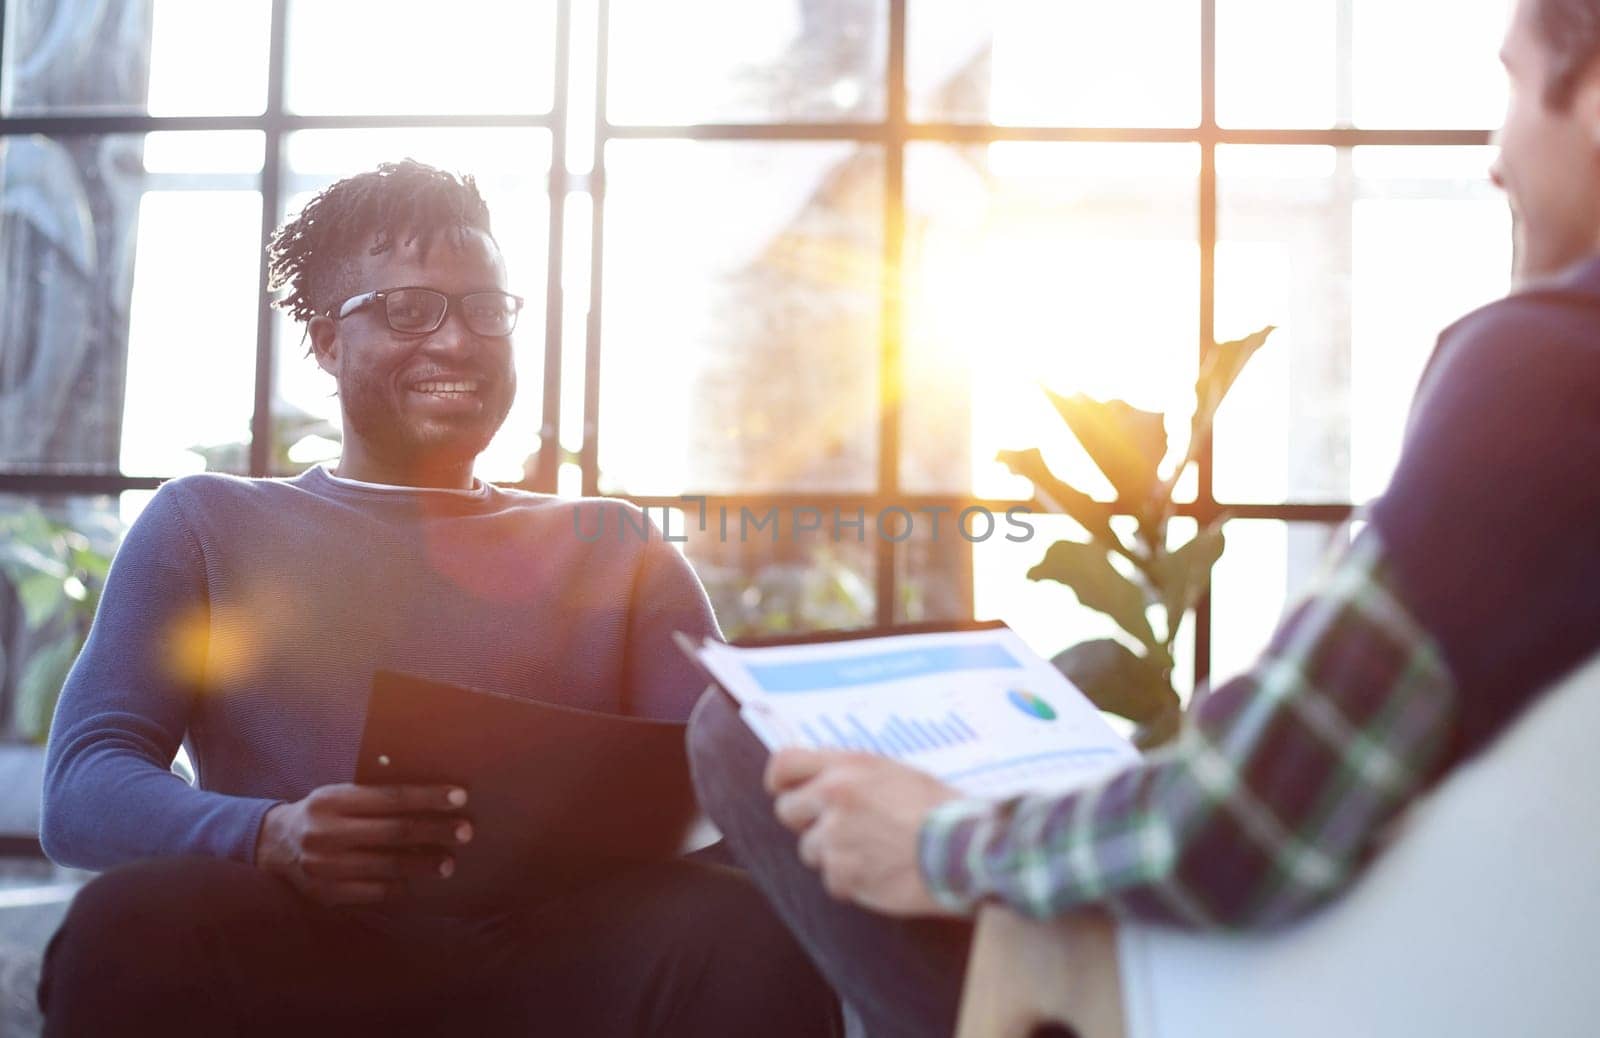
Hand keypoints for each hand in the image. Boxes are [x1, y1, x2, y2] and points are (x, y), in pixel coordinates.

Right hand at [254, 783, 472, 905]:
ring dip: (424, 864)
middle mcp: (326, 833)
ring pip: (388, 866)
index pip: (391, 798)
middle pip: (394, 833)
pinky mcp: (326, 894)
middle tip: (465, 831)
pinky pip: (374, 892)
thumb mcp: (340, 794)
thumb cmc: (322, 812)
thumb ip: (376, 796)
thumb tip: (432, 800)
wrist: (273, 844)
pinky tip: (415, 881)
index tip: (460, 797)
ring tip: (449, 862)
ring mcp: (325, 867)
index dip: (428, 798)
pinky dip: (400, 886)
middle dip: (435, 831)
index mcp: (332, 801)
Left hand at [765, 749, 963, 917]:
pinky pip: (833, 881)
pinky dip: (853, 882)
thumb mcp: (895, 772)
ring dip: (835, 855)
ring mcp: (836, 836)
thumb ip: (853, 776)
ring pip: (810, 851)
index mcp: (848, 765)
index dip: (780, 781)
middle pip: (787, 811)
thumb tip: (822, 782)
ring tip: (876, 852)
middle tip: (840, 829)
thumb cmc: (940, 809)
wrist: (964, 847)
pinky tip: (883, 872)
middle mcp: (835, 796)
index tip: (784, 791)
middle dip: (807, 823)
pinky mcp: (844, 873)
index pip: (784, 763)